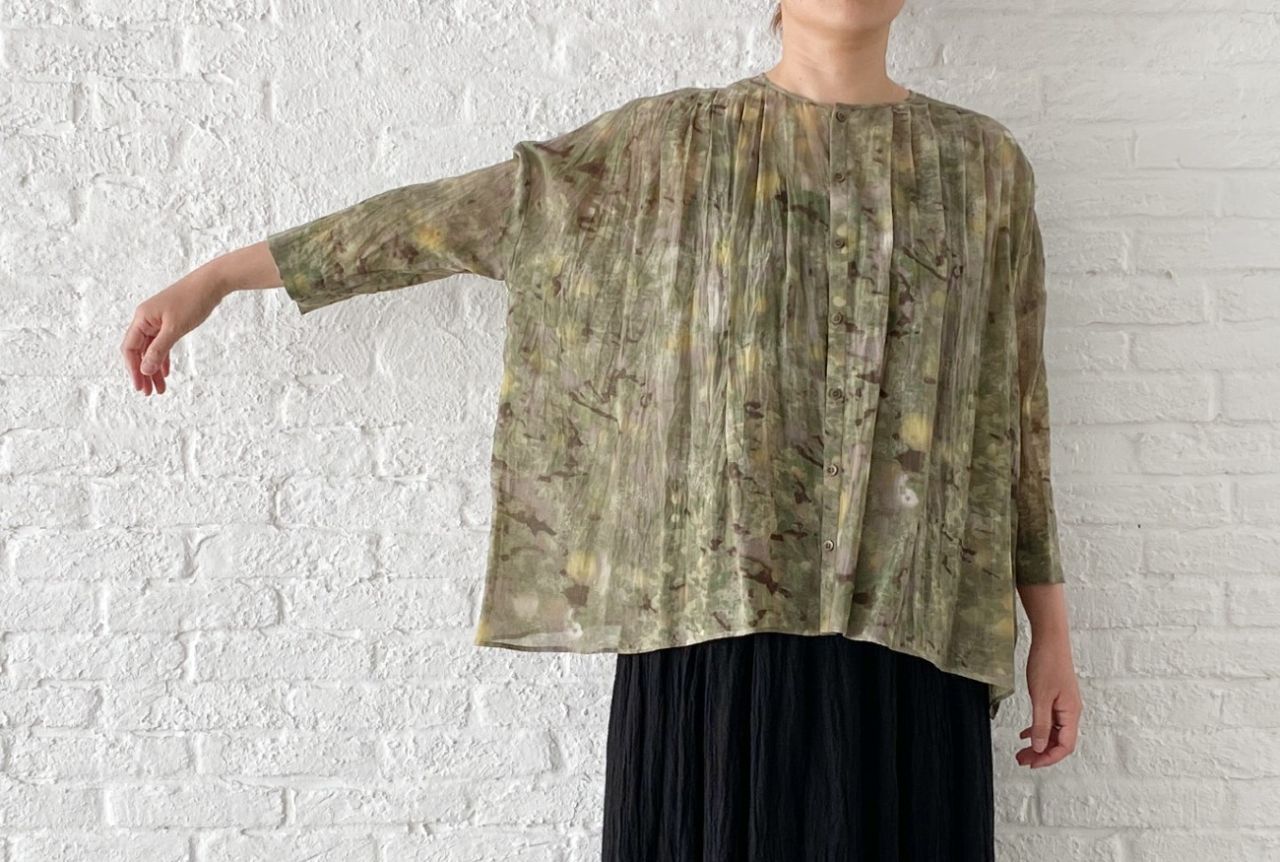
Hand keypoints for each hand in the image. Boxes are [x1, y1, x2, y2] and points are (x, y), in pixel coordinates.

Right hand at [121, 275, 226, 394]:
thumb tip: (145, 369)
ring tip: (160, 388)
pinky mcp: (169, 322)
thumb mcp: (175, 328)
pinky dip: (163, 358)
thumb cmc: (192, 300)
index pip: (129, 348)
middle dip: (143, 373)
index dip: (133, 369)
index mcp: (142, 318)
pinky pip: (161, 344)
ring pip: (151, 350)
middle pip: (139, 351)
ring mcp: (157, 320)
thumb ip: (159, 349)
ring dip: (154, 369)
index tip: (140, 386)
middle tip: (149, 393)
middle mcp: (145, 319)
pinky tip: (165, 372)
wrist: (212, 283)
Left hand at [1016, 630, 1081, 767]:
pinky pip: (1050, 721)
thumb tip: (1040, 747)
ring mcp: (1065, 705)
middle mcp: (1071, 712)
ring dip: (1039, 743)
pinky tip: (1026, 733)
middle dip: (1041, 753)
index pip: (1065, 746)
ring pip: (1054, 732)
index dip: (1049, 758)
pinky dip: (1038, 729)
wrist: (1050, 640)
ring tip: (1022, 751)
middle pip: (1059, 742)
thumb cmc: (1047, 664)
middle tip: (1022, 760)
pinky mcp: (1057, 698)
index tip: (1032, 763)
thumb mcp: (1040, 697)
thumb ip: (1040, 724)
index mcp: (1071, 713)